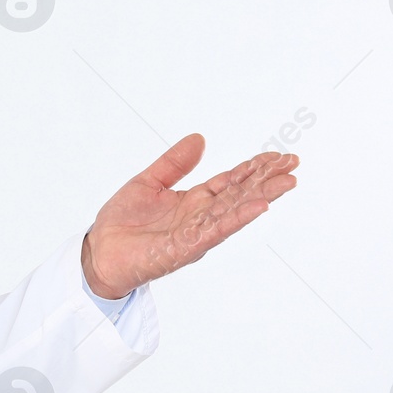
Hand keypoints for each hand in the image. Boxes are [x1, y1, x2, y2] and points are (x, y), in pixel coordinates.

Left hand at [81, 134, 298, 299]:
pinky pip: (216, 230)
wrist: (99, 253)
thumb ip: (174, 163)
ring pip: (235, 211)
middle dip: (267, 179)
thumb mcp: (147, 182)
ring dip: (262, 197)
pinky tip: (258, 206)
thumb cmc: (121, 223)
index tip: (277, 156)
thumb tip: (199, 139)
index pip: (230, 181)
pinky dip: (237, 218)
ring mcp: (196, 233)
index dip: (253, 168)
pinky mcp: (185, 247)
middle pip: (240, 194)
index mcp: (193, 201)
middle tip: (293, 163)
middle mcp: (200, 217)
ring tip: (286, 182)